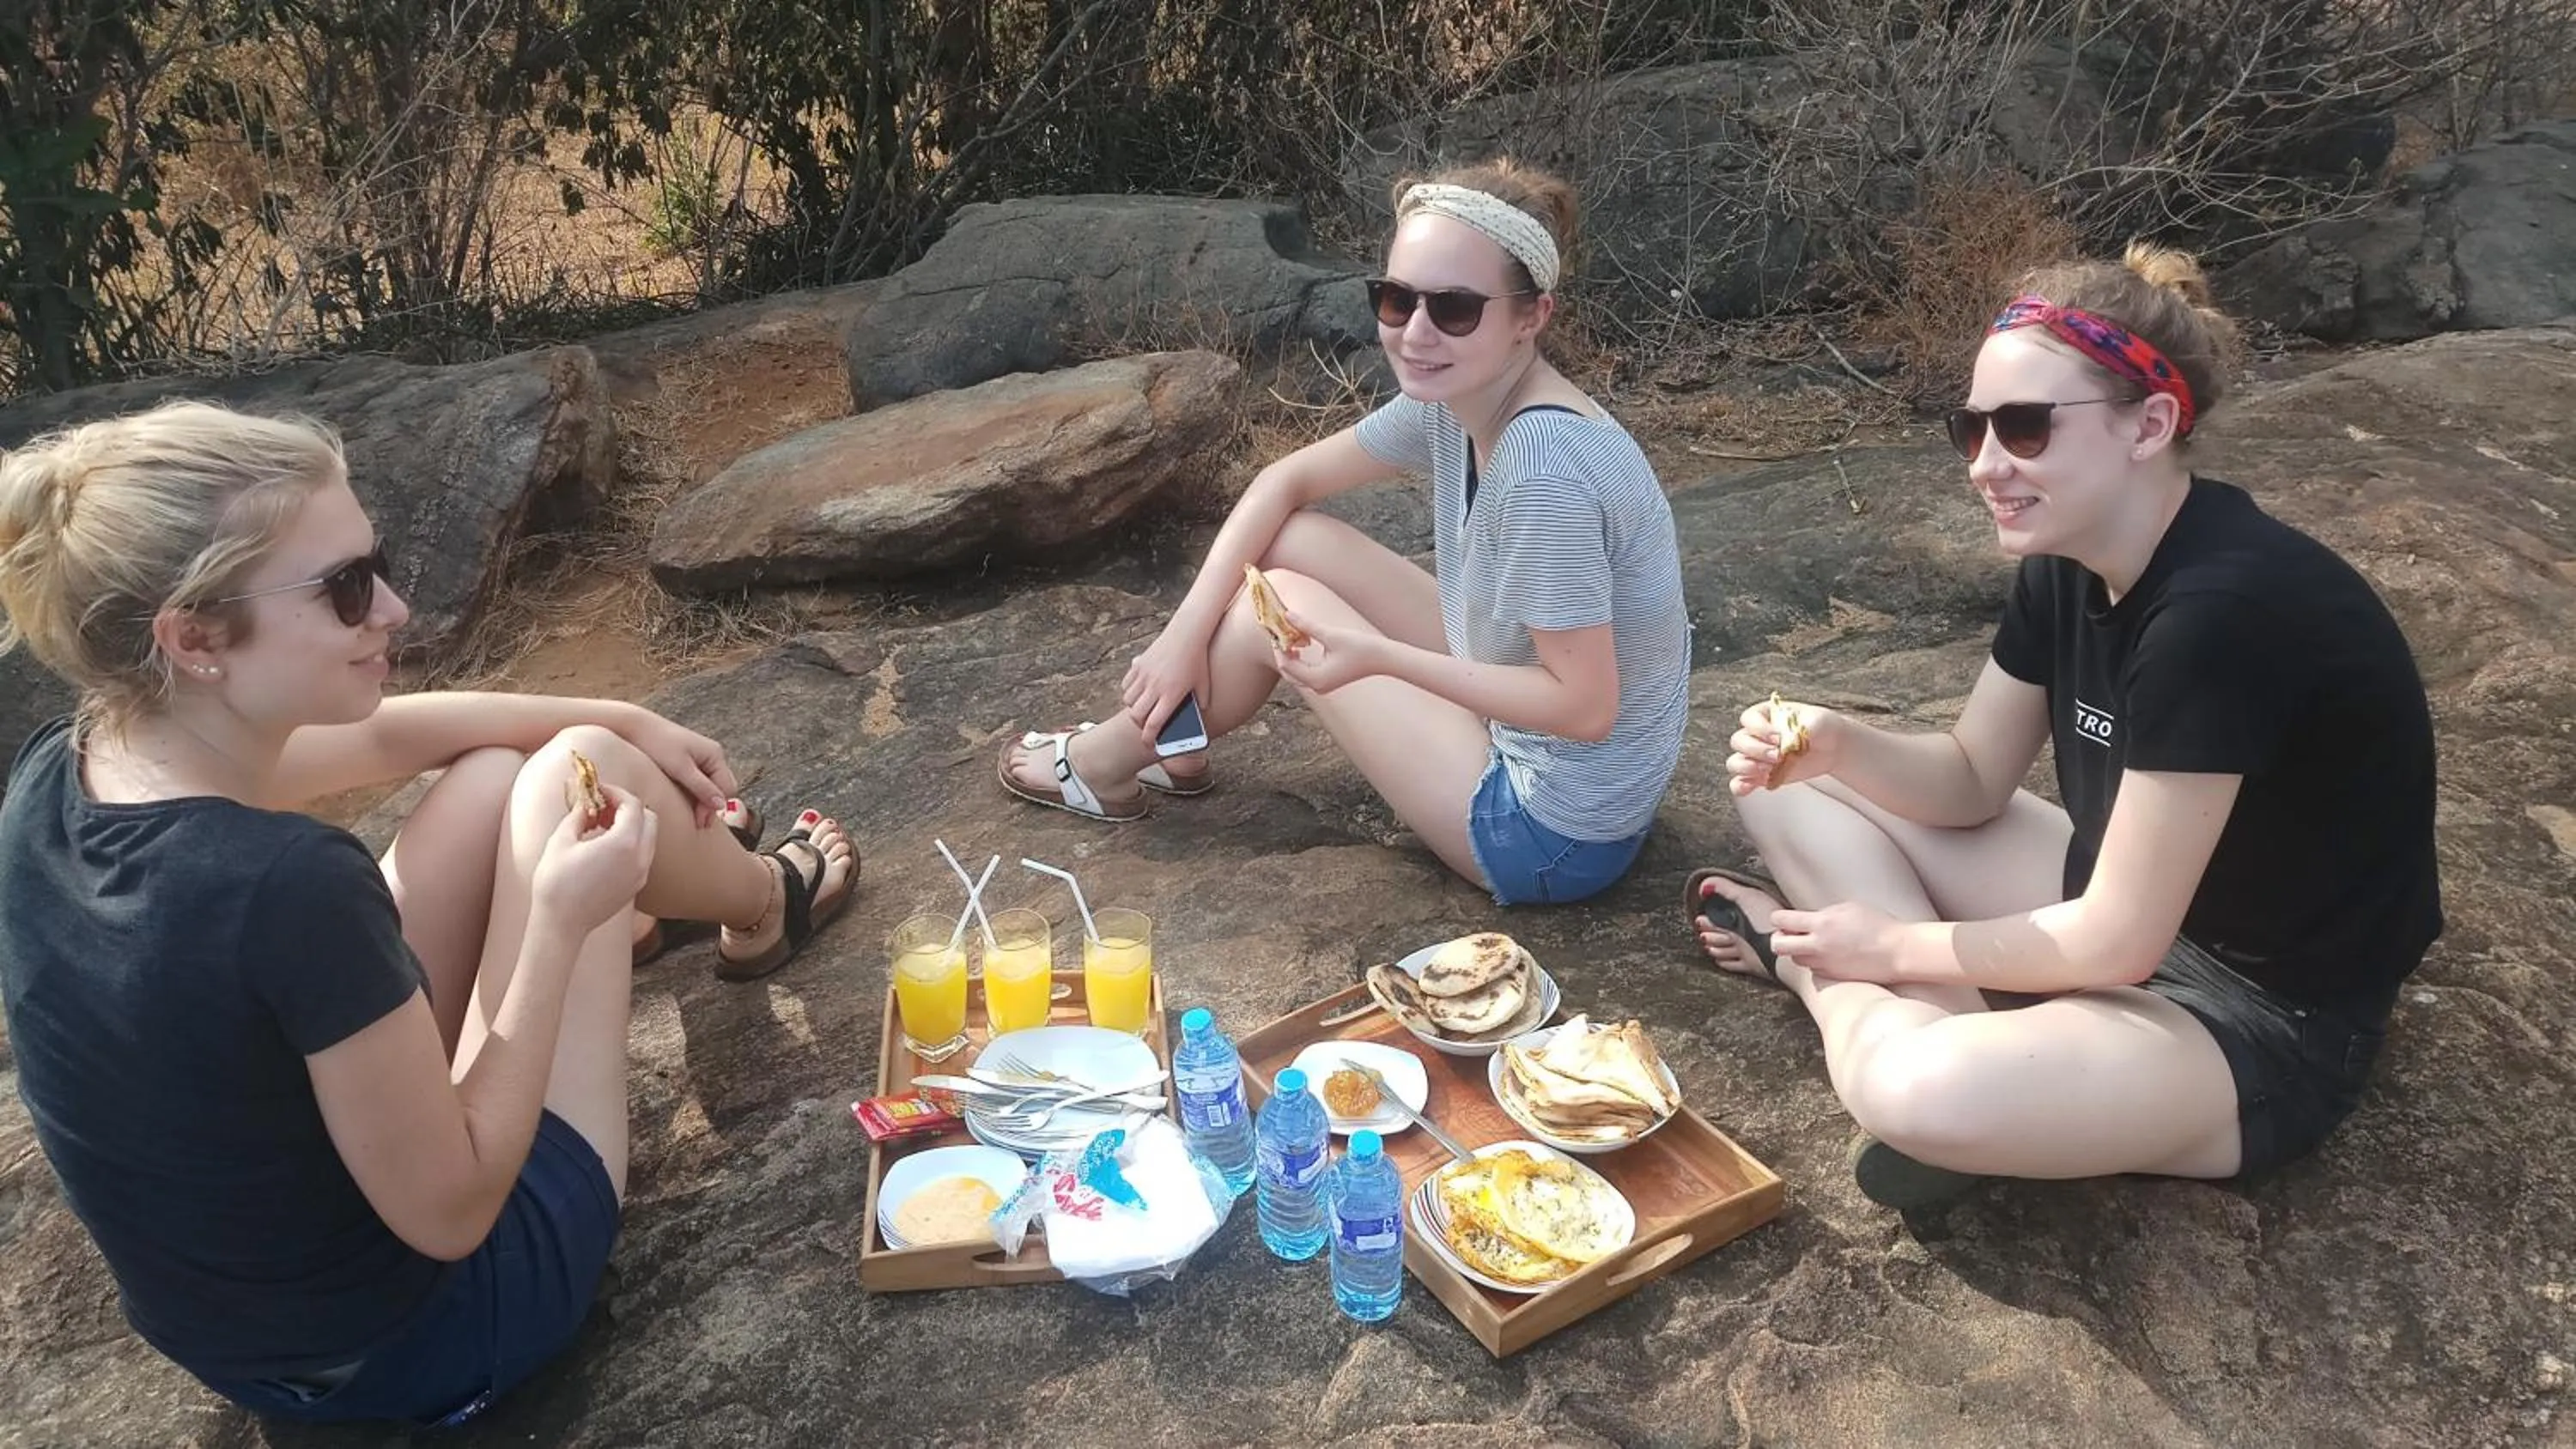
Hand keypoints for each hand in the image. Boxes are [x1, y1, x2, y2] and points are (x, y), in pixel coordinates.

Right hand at [532, 783, 657, 936]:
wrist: (561, 925)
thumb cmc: (556, 883)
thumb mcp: (561, 840)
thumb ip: (578, 815)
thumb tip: (585, 802)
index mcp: (624, 843)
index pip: (633, 804)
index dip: (616, 792)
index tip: (598, 789)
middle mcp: (640, 857)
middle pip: (648, 817)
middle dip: (628, 807)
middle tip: (602, 806)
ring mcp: (641, 874)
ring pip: (648, 837)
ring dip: (631, 825)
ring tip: (600, 825)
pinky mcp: (636, 886)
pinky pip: (642, 855)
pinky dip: (630, 843)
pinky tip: (604, 845)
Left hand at [624, 710, 737, 827]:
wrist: (633, 726)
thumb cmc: (656, 743)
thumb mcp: (680, 768)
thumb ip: (701, 787)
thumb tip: (720, 805)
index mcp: (715, 755)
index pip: (727, 788)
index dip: (715, 807)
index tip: (700, 822)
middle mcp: (712, 755)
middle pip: (722, 788)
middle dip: (711, 806)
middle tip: (697, 824)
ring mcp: (701, 757)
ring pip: (711, 786)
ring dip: (703, 801)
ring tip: (691, 817)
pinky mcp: (688, 760)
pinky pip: (700, 781)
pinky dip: (695, 793)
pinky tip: (684, 802)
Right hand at [1120, 619, 1212, 738]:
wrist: (1187, 632)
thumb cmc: (1198, 659)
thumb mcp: (1204, 684)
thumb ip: (1201, 701)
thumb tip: (1197, 714)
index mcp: (1171, 695)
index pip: (1154, 724)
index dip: (1149, 737)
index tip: (1148, 743)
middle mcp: (1155, 687)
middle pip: (1136, 715)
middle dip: (1139, 724)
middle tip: (1144, 725)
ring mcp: (1145, 675)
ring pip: (1128, 700)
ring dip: (1133, 707)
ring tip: (1142, 707)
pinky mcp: (1139, 664)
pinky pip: (1127, 684)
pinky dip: (1129, 691)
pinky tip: (1138, 691)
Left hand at [1270, 611, 1382, 694]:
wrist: (1383, 658)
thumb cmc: (1360, 647)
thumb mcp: (1330, 634)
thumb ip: (1306, 626)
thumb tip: (1286, 614)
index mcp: (1316, 679)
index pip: (1286, 665)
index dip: (1278, 647)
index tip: (1275, 629)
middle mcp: (1317, 687)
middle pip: (1288, 672)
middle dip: (1282, 653)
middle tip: (1279, 633)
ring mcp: (1322, 686)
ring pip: (1296, 673)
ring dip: (1290, 656)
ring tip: (1290, 636)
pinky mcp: (1327, 681)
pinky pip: (1306, 673)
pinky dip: (1300, 660)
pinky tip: (1301, 644)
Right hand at [1724, 694, 1836, 796]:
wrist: (1832, 747)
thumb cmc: (1821, 727)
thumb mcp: (1818, 721)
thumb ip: (1804, 728)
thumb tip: (1790, 740)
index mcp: (1765, 715)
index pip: (1748, 719)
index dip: (1759, 729)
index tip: (1779, 737)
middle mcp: (1756, 735)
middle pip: (1739, 741)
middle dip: (1756, 750)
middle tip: (1778, 756)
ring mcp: (1756, 756)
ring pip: (1735, 762)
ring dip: (1748, 768)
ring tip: (1769, 770)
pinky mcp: (1760, 776)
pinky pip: (1740, 782)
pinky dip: (1741, 786)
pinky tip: (1750, 787)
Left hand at [1769, 901, 1903, 981]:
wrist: (1898, 952)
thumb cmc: (1879, 926)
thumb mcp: (1849, 908)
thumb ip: (1823, 913)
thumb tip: (1807, 918)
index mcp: (1821, 924)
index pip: (1782, 920)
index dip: (1778, 918)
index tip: (1782, 918)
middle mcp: (1818, 946)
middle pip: (1779, 946)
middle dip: (1779, 939)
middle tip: (1789, 934)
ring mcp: (1824, 964)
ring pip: (1795, 960)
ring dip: (1798, 951)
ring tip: (1814, 944)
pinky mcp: (1833, 976)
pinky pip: (1814, 969)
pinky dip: (1816, 962)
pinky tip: (1830, 955)